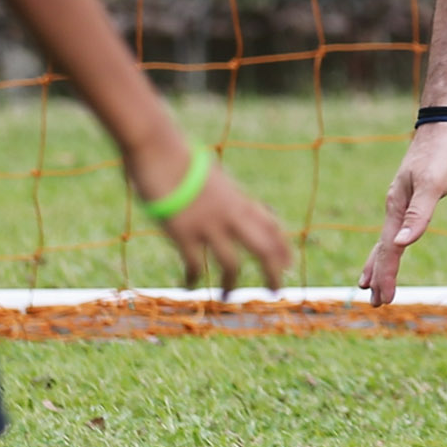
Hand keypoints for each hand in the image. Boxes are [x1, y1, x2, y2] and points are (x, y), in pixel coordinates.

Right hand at [136, 149, 295, 297]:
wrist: (158, 149)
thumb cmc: (178, 157)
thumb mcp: (212, 175)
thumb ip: (223, 194)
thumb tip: (228, 200)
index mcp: (238, 198)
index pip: (271, 225)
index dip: (282, 246)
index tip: (288, 263)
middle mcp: (230, 213)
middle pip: (264, 248)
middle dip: (273, 272)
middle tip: (276, 291)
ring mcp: (208, 224)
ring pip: (232, 264)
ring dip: (232, 284)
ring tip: (229, 297)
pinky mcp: (183, 233)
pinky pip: (195, 265)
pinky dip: (193, 278)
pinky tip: (189, 285)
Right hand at [358, 122, 446, 305]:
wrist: (443, 123)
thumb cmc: (441, 153)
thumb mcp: (434, 185)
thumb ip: (419, 215)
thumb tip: (402, 244)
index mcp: (396, 207)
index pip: (389, 250)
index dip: (386, 275)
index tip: (384, 300)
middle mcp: (394, 206)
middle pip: (382, 248)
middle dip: (378, 276)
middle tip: (375, 302)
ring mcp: (401, 201)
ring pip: (385, 239)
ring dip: (379, 262)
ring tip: (368, 282)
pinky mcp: (410, 195)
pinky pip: (395, 227)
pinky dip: (390, 244)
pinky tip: (392, 245)